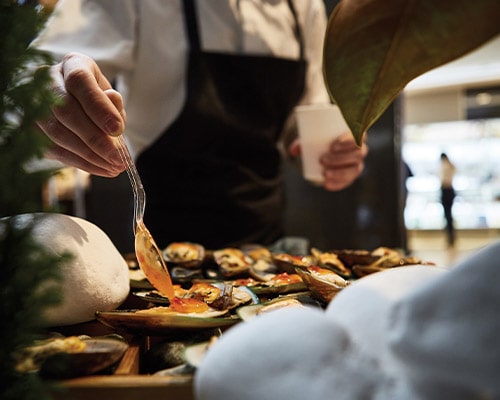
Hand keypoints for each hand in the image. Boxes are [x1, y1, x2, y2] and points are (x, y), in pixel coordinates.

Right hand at [36, 52, 125, 176]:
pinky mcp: (31, 128)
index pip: (80, 81)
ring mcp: (34, 103)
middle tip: (118, 158)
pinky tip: (100, 168)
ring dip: (88, 155)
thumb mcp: (112, 99)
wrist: (79, 106)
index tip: (118, 130)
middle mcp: (48, 80)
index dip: (98, 107)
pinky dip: (79, 162)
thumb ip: (113, 105)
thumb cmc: (99, 101)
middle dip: (95, 139)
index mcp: (73, 64)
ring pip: (57, 132)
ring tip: (113, 167)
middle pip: (65, 110)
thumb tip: (113, 109)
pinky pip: (53, 149)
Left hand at [288, 132, 367, 190]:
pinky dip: (338, 184)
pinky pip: (348, 181)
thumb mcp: (313, 138)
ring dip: (339, 172)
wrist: (329, 151)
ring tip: (324, 174)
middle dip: (340, 158)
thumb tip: (293, 151)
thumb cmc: (323, 139)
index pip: (359, 137)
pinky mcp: (352, 175)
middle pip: (357, 154)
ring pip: (355, 169)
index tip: (332, 146)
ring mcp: (358, 163)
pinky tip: (327, 185)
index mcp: (356, 135)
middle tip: (323, 159)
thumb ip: (302, 143)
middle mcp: (361, 150)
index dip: (348, 142)